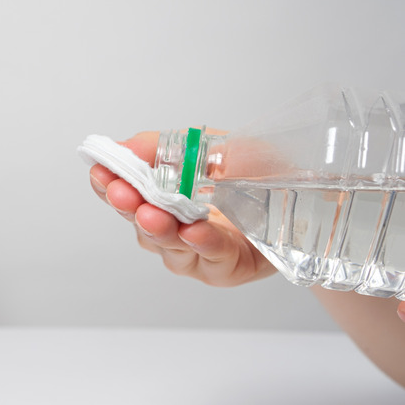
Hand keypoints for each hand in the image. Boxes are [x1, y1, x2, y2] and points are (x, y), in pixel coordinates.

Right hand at [88, 131, 276, 286]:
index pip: (124, 190)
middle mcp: (171, 224)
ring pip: (167, 244)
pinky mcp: (222, 268)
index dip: (107, 182)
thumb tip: (127, 145)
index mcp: (163, 192)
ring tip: (154, 213)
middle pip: (138, 219)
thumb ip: (172, 147)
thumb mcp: (217, 146)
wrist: (315, 202)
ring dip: (160, 227)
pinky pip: (209, 257)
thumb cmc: (262, 172)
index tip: (99, 170)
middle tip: (120, 192)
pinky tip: (194, 232)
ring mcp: (194, 250)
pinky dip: (201, 243)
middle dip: (127, 205)